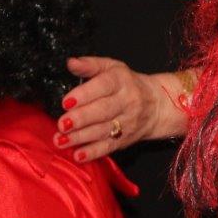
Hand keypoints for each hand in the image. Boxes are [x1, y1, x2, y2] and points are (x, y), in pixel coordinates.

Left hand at [55, 57, 189, 162]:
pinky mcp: (126, 139)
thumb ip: (90, 65)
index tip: (66, 102)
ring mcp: (128, 122)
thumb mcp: (112, 68)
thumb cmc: (127, 84)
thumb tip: (71, 63)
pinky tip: (78, 155)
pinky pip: (109, 147)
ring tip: (60, 140)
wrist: (157, 105)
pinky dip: (93, 153)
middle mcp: (127, 101)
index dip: (84, 95)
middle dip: (81, 119)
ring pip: (103, 130)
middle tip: (62, 124)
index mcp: (121, 81)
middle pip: (103, 111)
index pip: (103, 86)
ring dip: (81, 137)